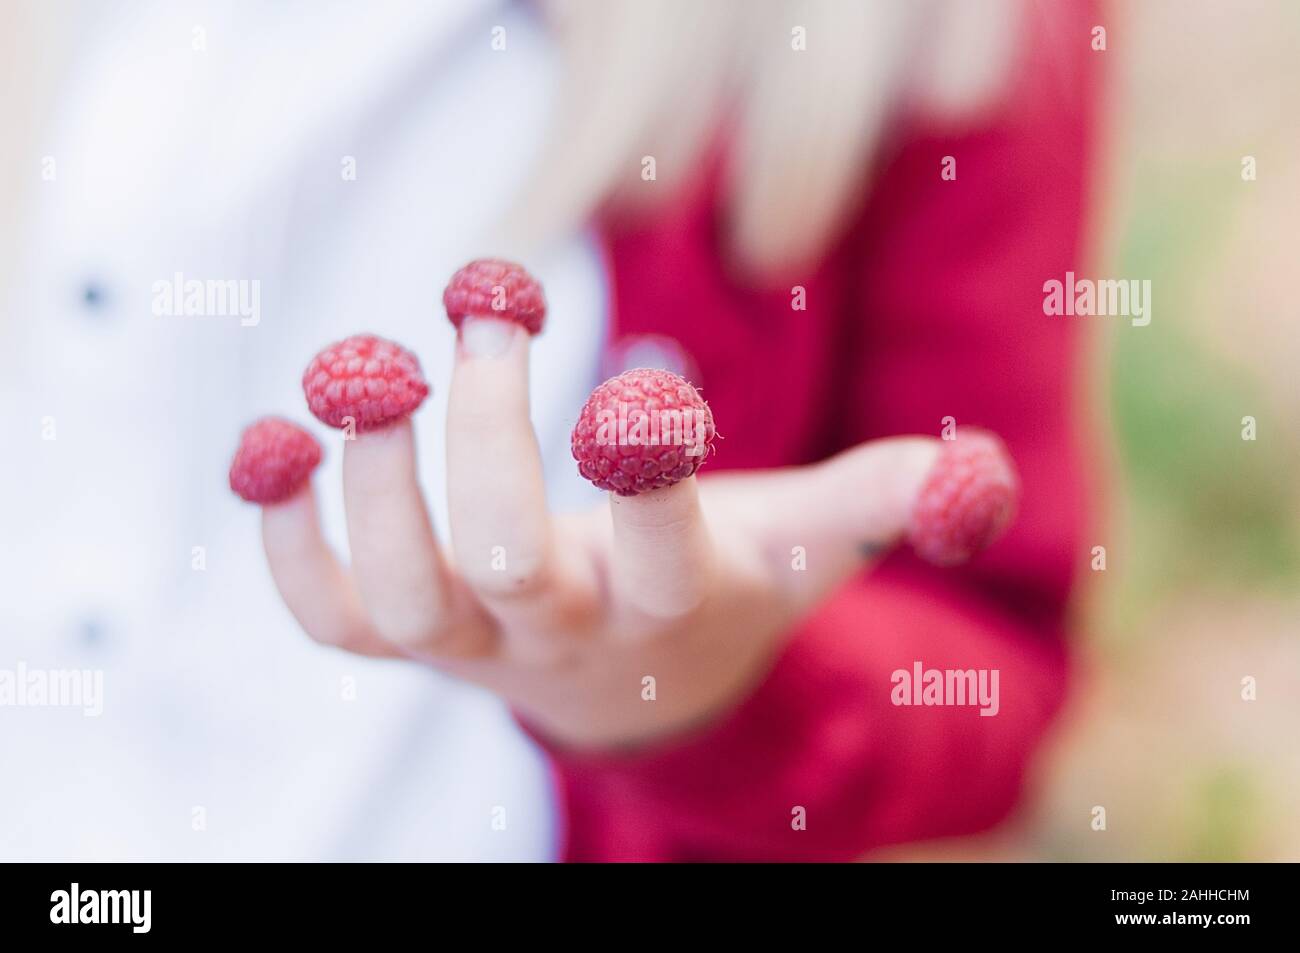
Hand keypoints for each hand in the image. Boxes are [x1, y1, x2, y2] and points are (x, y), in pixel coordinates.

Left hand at [259, 318, 944, 749]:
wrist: (647, 686)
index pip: (665, 557)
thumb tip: (974, 475)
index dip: (647, 479)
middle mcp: (567, 633)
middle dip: (491, 435)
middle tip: (489, 307)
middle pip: (513, 561)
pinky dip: (286, 541)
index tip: (635, 386)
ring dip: (375, 484)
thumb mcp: (809, 540)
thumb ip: (887, 498)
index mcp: (675, 602)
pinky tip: (273, 443)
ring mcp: (478, 646)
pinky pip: (330, 614)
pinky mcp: (410, 640)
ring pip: (407, 597)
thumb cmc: (728, 584)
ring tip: (366, 369)